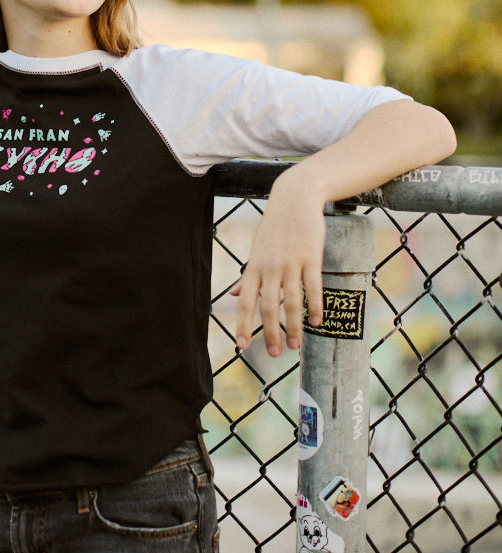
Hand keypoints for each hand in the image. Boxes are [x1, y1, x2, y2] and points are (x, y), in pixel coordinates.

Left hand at [230, 172, 325, 355]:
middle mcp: (270, 267)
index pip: (246, 302)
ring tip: (296, 346)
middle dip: (270, 333)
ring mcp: (290, 262)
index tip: (243, 346)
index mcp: (254, 267)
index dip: (243, 325)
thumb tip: (235, 296)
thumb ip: (248, 276)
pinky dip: (315, 306)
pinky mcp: (310, 257)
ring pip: (291, 301)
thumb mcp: (257, 250)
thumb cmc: (274, 227)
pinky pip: (312, 287)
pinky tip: (317, 322)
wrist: (294, 199)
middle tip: (275, 354)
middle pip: (269, 306)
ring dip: (294, 326)